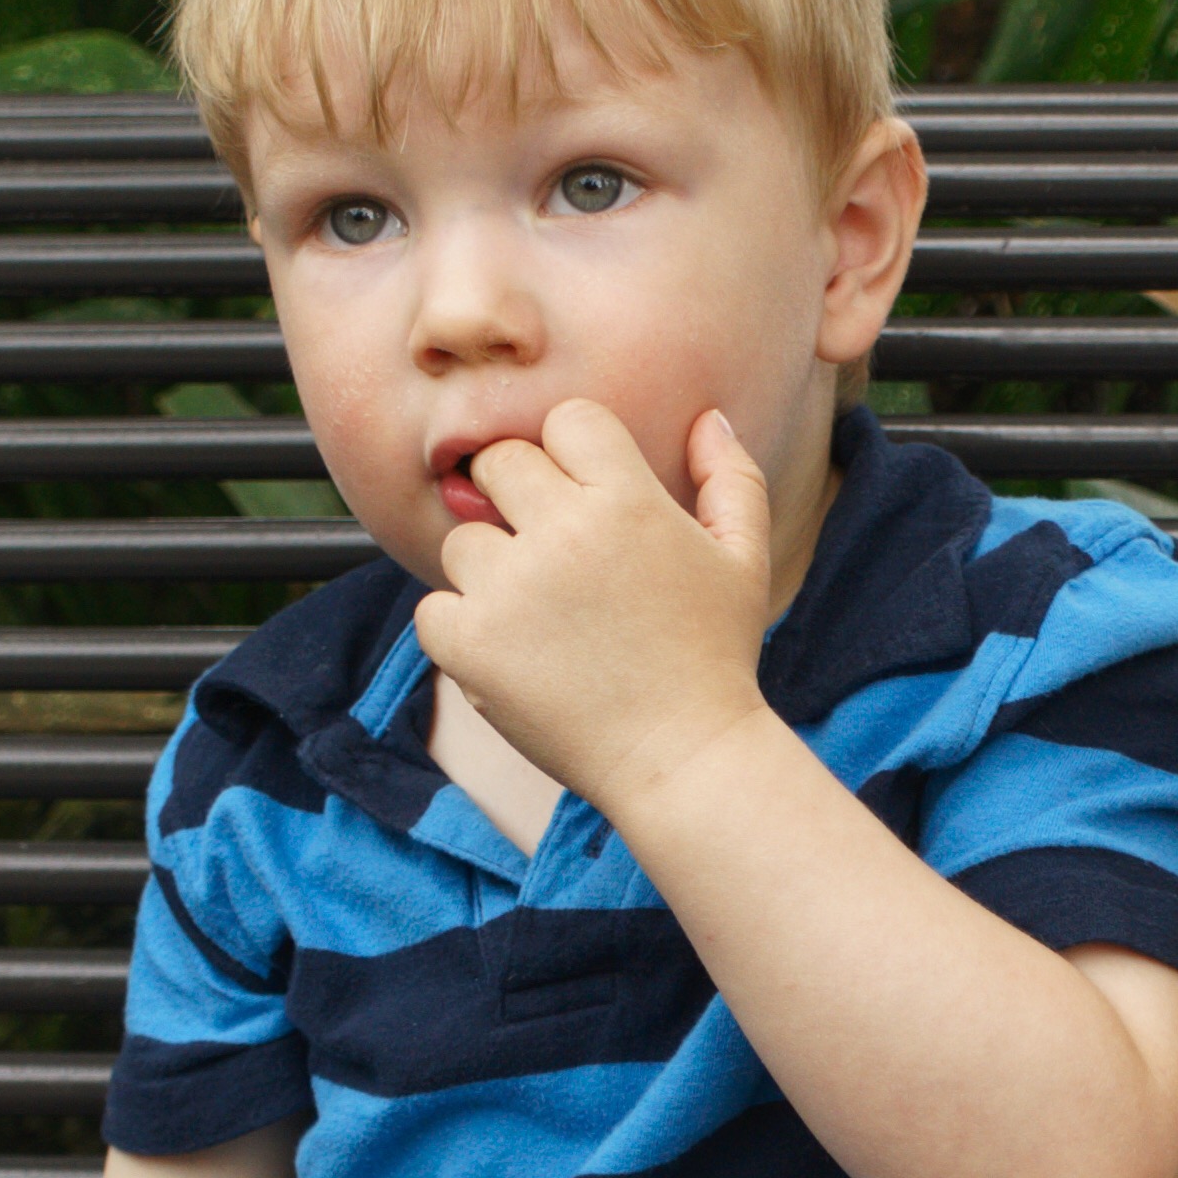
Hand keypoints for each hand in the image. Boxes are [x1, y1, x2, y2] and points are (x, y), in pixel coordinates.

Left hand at [411, 399, 778, 813]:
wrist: (681, 759)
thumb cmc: (716, 658)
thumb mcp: (743, 559)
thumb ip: (731, 478)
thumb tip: (708, 418)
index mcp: (627, 500)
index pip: (566, 419)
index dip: (572, 454)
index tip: (586, 499)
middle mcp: (563, 533)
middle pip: (501, 463)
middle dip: (522, 499)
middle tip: (556, 557)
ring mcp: (509, 589)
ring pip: (464, 539)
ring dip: (492, 571)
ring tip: (543, 618)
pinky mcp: (469, 644)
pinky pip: (434, 606)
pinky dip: (463, 630)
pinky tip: (515, 653)